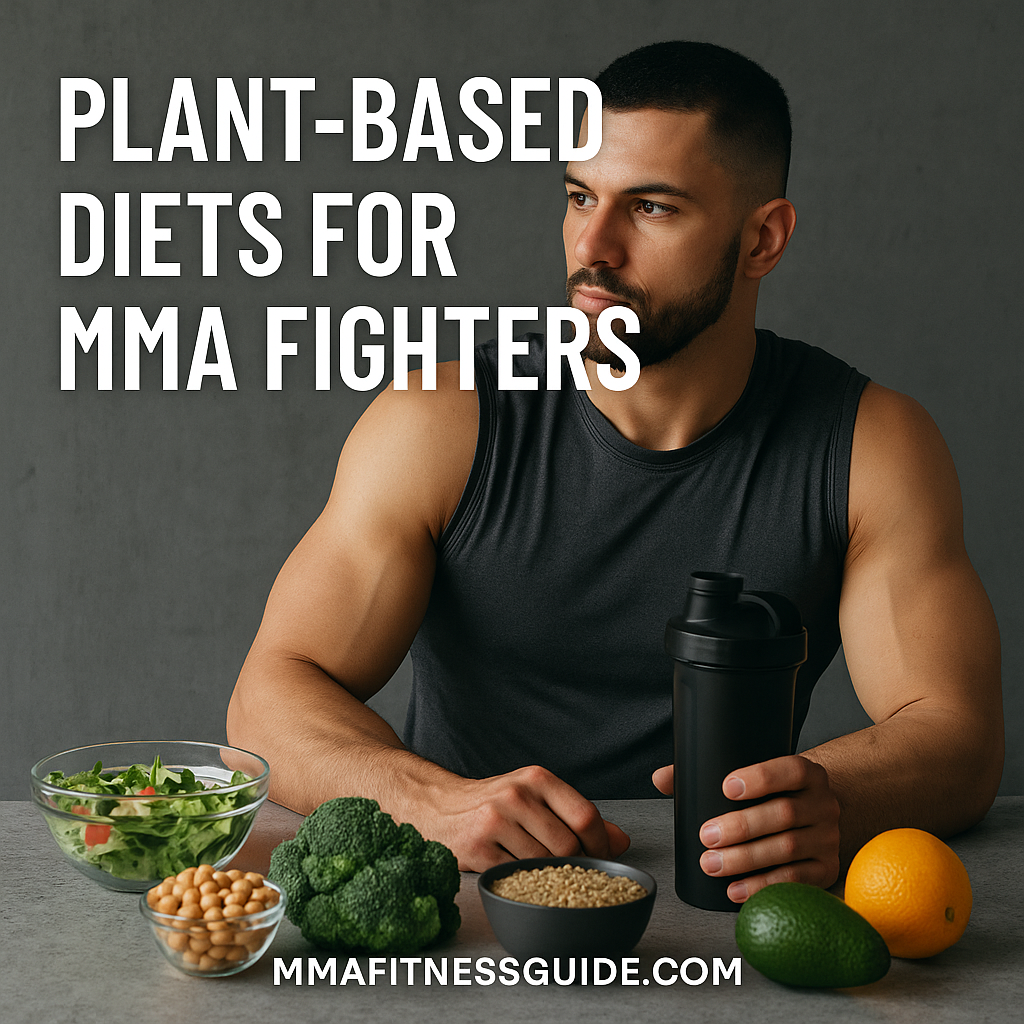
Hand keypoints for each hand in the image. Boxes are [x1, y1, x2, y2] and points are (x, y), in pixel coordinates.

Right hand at [426, 764, 629, 871]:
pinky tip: (519, 874)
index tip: (600, 857)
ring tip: (543, 872)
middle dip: (576, 864)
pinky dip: (524, 882)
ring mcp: (495, 822)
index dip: (600, 845)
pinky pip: (517, 876)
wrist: (438, 806)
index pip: (585, 816)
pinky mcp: (478, 849)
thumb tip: (621, 841)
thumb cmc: (494, 803)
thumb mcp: (536, 797)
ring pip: (544, 864)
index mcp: (536, 778)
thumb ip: (577, 816)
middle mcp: (516, 795)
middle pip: (568, 845)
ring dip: (549, 876)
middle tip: (572, 871)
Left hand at [652, 755, 839, 901]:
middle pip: (784, 813)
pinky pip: (796, 880)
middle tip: (707, 836)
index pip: (789, 769)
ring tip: (713, 865)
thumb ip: (704, 773)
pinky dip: (763, 886)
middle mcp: (823, 804)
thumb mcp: (749, 777)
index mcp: (807, 773)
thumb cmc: (771, 796)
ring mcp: (827, 838)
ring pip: (788, 848)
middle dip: (742, 827)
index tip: (726, 787)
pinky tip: (736, 889)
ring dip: (747, 859)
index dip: (760, 777)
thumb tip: (661, 778)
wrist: (813, 817)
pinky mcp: (825, 870)